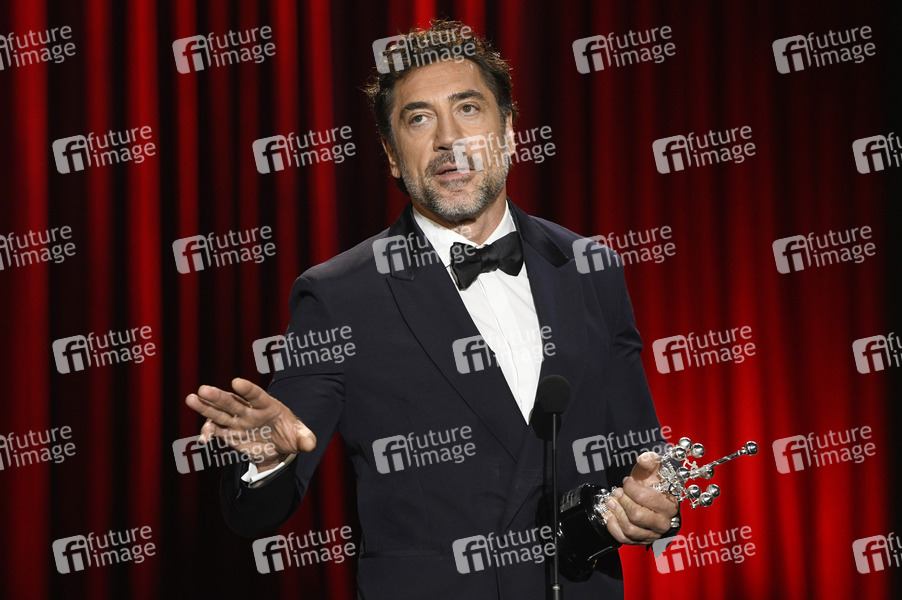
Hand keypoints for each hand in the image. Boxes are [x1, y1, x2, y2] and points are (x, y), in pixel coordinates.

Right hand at [185, 377, 315, 471]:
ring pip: (219, 412)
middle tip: (203, 390)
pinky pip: (216, 431)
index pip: (256, 396)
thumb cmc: (291, 435)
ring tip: (191, 399)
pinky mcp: (230, 433)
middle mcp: (249, 411)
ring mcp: (238, 421)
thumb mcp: (301, 437)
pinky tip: (204, 439)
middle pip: (232, 401)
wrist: (279, 447)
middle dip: (218, 396)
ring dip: (205, 407)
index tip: (236, 382)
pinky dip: (209, 433)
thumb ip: (305, 438)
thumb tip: (310, 444)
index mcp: (268, 406)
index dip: (247, 389)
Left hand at [603, 451, 678, 544]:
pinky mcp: (640, 541)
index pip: (644, 498)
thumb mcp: (651, 471)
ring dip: (616, 513)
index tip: (627, 482)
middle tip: (617, 491)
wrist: (650, 498)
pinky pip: (624, 539)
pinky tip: (611, 516)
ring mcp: (652, 534)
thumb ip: (649, 462)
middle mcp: (663, 523)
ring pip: (630, 529)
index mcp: (669, 505)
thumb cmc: (651, 485)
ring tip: (611, 501)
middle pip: (636, 515)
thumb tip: (644, 458)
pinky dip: (613, 527)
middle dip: (622, 501)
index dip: (630, 488)